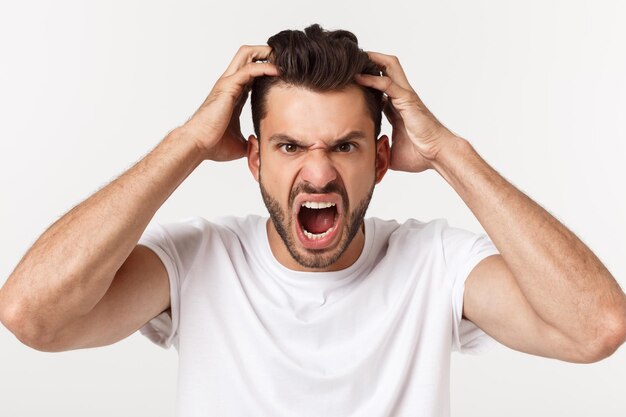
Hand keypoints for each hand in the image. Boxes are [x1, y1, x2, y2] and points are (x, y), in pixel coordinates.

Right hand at [180, 45, 278, 160]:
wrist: (198, 145)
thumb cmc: (213, 145)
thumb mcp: (240, 144)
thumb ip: (252, 142)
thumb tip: (260, 147)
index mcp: (234, 95)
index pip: (252, 73)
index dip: (267, 69)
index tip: (285, 72)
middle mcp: (230, 84)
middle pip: (248, 55)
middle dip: (267, 52)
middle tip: (285, 57)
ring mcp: (228, 83)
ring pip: (247, 54)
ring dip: (266, 53)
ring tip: (283, 57)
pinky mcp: (228, 87)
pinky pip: (249, 69)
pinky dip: (264, 67)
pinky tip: (277, 71)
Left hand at [354, 52, 458, 171]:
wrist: (437, 156)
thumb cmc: (420, 156)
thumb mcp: (391, 155)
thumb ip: (379, 154)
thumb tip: (365, 165)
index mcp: (397, 108)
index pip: (379, 87)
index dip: (365, 80)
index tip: (347, 78)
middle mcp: (401, 98)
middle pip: (386, 69)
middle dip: (369, 60)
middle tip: (350, 59)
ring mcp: (405, 96)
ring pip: (389, 67)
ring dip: (372, 60)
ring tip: (355, 57)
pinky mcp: (407, 100)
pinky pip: (388, 84)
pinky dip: (372, 79)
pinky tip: (358, 77)